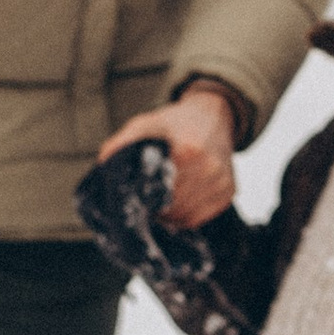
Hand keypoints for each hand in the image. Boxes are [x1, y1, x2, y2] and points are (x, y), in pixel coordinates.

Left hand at [97, 83, 238, 229]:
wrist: (215, 115)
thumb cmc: (176, 122)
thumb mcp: (146, 124)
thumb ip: (122, 142)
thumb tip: (104, 164)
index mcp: (189, 150)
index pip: (160, 190)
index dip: (144, 197)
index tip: (137, 194)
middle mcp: (211, 168)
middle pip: (172, 206)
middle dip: (155, 207)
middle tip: (145, 199)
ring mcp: (222, 182)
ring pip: (185, 216)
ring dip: (168, 214)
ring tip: (160, 200)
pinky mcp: (229, 192)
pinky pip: (199, 218)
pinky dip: (184, 215)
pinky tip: (177, 201)